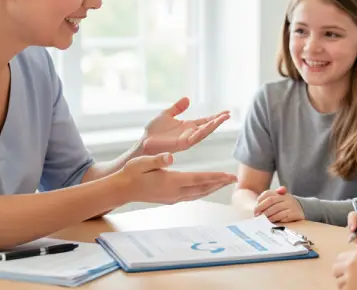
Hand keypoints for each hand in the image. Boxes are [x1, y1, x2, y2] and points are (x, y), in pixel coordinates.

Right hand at [113, 153, 236, 204]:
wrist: (122, 189)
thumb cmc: (132, 173)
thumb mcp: (142, 162)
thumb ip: (157, 160)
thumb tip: (170, 158)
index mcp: (171, 181)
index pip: (199, 179)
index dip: (216, 177)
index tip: (230, 176)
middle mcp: (175, 192)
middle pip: (203, 188)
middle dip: (220, 184)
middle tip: (234, 179)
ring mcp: (173, 198)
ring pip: (199, 194)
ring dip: (212, 188)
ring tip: (224, 183)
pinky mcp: (170, 199)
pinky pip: (192, 196)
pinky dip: (202, 192)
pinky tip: (206, 188)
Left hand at [139, 97, 229, 155]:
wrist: (144, 142)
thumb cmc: (153, 131)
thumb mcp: (166, 114)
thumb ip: (177, 107)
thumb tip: (187, 98)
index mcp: (188, 126)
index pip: (205, 121)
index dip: (215, 117)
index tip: (226, 112)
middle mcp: (190, 133)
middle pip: (208, 127)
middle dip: (218, 121)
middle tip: (228, 114)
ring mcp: (187, 139)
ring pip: (204, 132)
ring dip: (214, 126)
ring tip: (223, 118)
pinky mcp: (182, 144)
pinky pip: (195, 138)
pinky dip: (202, 132)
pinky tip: (209, 126)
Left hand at [254, 186, 303, 222]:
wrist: (302, 209)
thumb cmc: (285, 205)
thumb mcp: (279, 199)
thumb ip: (269, 198)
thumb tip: (257, 202)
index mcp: (280, 193)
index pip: (268, 195)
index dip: (260, 202)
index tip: (255, 210)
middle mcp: (286, 197)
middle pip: (271, 201)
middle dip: (262, 209)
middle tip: (257, 215)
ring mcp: (291, 205)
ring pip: (276, 210)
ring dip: (268, 216)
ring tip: (263, 220)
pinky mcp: (295, 213)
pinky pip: (283, 217)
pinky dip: (276, 219)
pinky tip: (272, 222)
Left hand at [333, 250, 356, 289]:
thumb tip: (344, 264)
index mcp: (355, 255)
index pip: (339, 258)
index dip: (344, 264)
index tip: (349, 269)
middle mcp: (350, 265)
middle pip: (335, 270)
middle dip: (341, 274)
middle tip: (350, 279)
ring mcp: (349, 279)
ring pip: (339, 282)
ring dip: (345, 284)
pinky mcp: (350, 289)